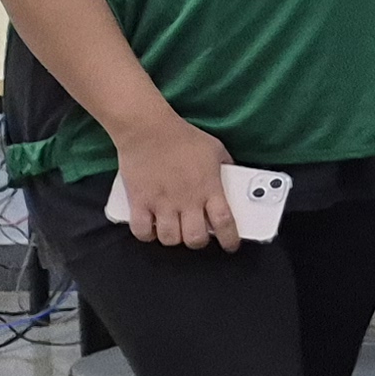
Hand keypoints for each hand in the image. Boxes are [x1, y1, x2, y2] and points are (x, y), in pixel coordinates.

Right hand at [110, 116, 240, 252]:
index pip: (224, 223)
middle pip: (195, 238)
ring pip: (170, 239)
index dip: (230, 239)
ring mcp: (162, 203)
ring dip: (174, 239)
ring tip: (175, 230)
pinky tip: (151, 228)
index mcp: (209, 189)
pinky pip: (141, 231)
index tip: (231, 246)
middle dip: (198, 242)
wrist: (148, 129)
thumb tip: (235, 178)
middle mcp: (187, 200)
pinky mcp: (139, 201)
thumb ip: (226, 168)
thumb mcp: (216, 150)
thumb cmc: (184, 137)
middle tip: (197, 234)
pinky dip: (147, 235)